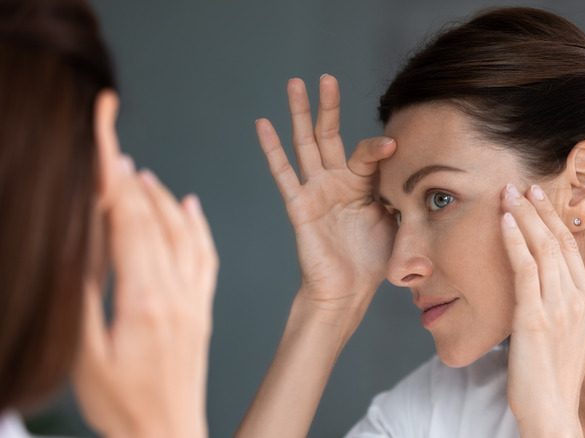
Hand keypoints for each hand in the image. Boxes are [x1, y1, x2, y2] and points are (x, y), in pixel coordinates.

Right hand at [72, 156, 217, 437]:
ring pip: (184, 234)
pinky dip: (199, 227)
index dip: (114, 181)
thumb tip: (80, 246)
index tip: (104, 147)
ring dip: (163, 199)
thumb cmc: (121, 405)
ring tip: (143, 174)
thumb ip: (83, 298)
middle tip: (115, 149)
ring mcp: (193, 301)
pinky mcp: (202, 310)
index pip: (128, 225)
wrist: (167, 434)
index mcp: (143, 301)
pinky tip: (191, 207)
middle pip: (155, 222)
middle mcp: (175, 294)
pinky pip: (207, 258)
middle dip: (131, 181)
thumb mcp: (86, 356)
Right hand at [256, 75, 395, 325]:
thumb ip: (406, 198)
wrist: (348, 291)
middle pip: (330, 135)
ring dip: (300, 114)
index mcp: (362, 184)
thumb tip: (431, 183)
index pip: (367, 153)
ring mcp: (316, 191)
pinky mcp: (300, 206)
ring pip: (305, 145)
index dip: (379, 148)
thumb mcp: (398, 223)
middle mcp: (337, 182)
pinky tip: (263, 124)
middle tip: (326, 77)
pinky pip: (283, 174)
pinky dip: (272, 149)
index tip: (394, 145)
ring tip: (294, 84)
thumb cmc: (373, 260)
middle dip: (328, 106)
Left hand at [500, 183, 584, 436]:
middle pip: (557, 242)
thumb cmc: (561, 373)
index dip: (554, 219)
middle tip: (522, 184)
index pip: (571, 248)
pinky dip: (514, 241)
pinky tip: (504, 222)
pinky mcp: (533, 316)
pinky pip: (524, 269)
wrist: (552, 409)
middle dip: (538, 210)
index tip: (540, 197)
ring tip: (509, 193)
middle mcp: (576, 298)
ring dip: (523, 217)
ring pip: (541, 249)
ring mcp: (556, 306)